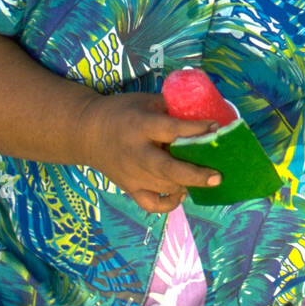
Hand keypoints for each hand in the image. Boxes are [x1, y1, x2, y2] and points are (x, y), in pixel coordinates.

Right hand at [75, 92, 222, 214]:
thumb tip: (203, 113)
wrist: (86, 132)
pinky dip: (169, 203)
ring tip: (201, 176)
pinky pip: (151, 204)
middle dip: (196, 174)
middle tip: (217, 176)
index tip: (215, 128)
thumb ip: (170, 108)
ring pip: (164, 187)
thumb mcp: (145, 101)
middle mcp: (136, 153)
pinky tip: (181, 192)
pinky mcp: (129, 188)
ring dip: (186, 183)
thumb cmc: (121, 112)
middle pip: (168, 169)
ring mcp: (132, 174)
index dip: (196, 129)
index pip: (172, 130)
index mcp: (141, 126)